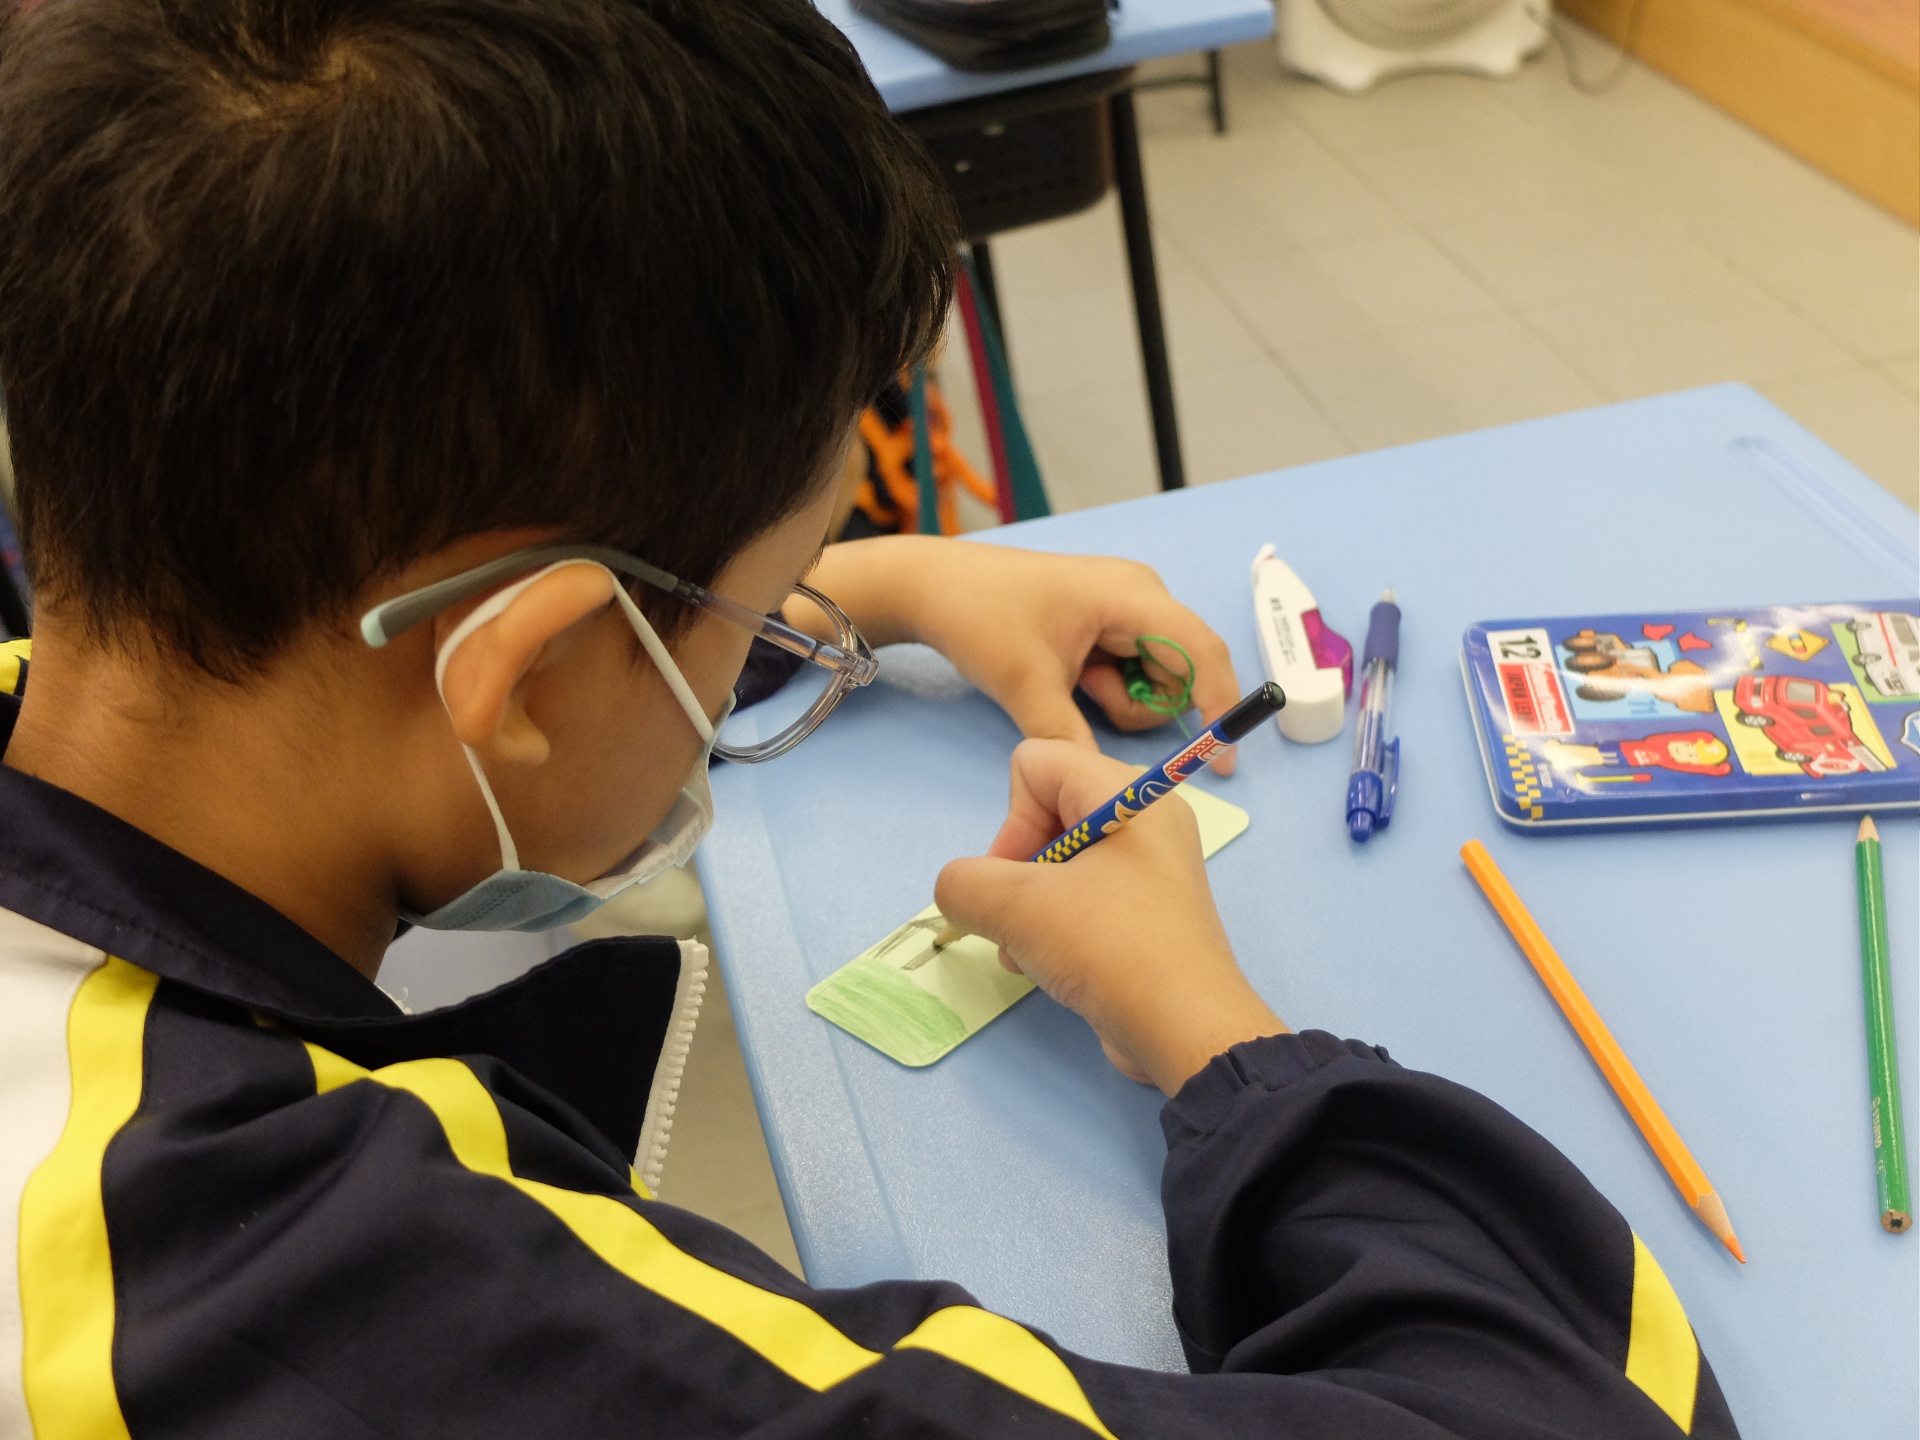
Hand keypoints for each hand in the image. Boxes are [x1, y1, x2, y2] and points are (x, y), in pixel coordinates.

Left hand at [807, 536, 1243, 773]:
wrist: (933, 587)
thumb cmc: (981, 618)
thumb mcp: (1026, 685)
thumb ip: (1070, 739)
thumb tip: (1102, 787)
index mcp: (1133, 594)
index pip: (1201, 653)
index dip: (1220, 706)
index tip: (1220, 759)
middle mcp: (1142, 594)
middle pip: (1179, 671)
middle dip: (1138, 701)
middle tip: (1083, 696)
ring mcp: (1126, 605)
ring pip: (1154, 676)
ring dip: (1116, 695)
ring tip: (1066, 680)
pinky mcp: (1108, 619)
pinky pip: (1130, 668)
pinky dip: (1104, 684)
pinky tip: (1067, 674)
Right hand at [934, 740, 1285, 1094]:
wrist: (1185, 1030)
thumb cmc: (1110, 948)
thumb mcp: (1018, 906)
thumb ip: (963, 883)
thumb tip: (959, 891)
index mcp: (1128, 794)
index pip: (1035, 763)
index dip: (1012, 819)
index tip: (1019, 877)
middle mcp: (1145, 820)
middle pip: (1044, 812)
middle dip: (1016, 870)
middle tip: (1019, 918)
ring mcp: (1149, 869)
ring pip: (1058, 863)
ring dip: (1027, 908)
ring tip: (1031, 951)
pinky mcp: (1147, 913)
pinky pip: (1082, 898)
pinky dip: (1054, 927)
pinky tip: (1048, 966)